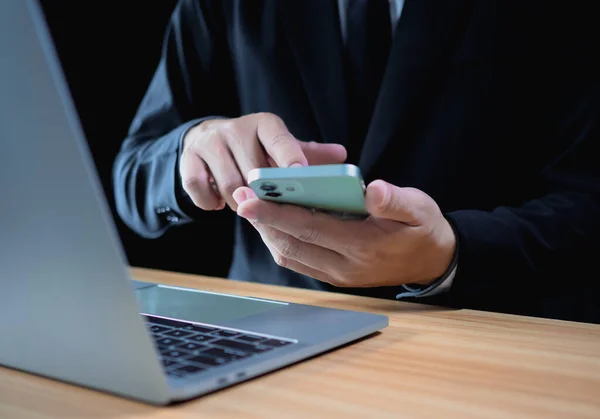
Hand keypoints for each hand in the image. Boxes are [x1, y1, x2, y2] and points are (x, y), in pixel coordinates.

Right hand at [180, 113, 346, 210]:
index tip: (298, 173)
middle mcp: (235, 129)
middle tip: (270, 208)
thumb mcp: (280, 147)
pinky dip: (210, 203)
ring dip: (239, 202)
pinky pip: (199, 189)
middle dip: (263, 194)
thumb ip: (308, 154)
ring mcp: (209, 143)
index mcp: (264, 124)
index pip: (278, 137)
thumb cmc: (254, 149)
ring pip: (228, 184)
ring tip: (246, 206)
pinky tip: (218, 204)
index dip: (289, 155)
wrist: (207, 139)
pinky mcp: (188, 159)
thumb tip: (342, 155)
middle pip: (253, 170)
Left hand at [232, 180, 455, 287]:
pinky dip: (281, 241)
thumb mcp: (419, 208)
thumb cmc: (423, 228)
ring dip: (268, 232)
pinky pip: (299, 261)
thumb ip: (394, 200)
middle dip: (262, 221)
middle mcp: (346, 267)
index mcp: (365, 246)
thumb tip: (371, 190)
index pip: (311, 228)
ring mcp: (339, 275)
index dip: (277, 213)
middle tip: (241, 195)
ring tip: (252, 205)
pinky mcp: (335, 276)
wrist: (433, 262)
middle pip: (292, 243)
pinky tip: (273, 222)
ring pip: (290, 255)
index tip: (249, 200)